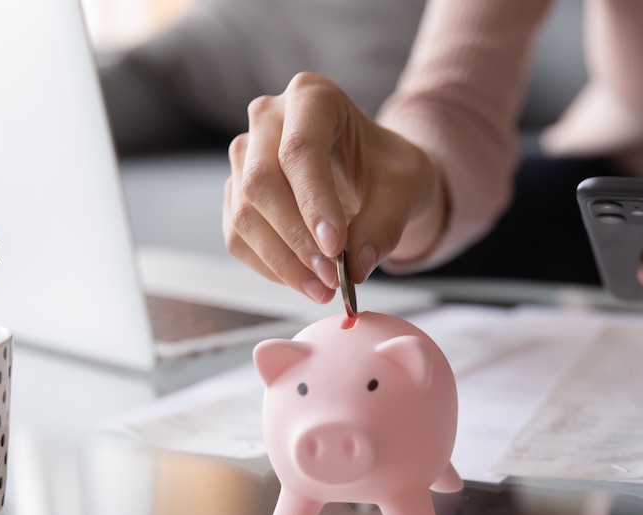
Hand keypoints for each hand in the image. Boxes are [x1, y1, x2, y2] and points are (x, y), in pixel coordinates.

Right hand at [223, 73, 445, 301]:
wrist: (375, 174)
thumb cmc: (389, 169)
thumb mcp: (406, 188)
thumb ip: (384, 224)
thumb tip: (355, 268)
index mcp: (312, 97)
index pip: (299, 151)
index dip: (313, 203)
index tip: (336, 249)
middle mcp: (268, 118)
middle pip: (261, 182)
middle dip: (297, 239)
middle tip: (333, 279)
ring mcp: (245, 155)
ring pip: (244, 214)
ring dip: (282, 261)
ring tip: (324, 289)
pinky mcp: (236, 193)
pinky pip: (238, 237)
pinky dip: (270, 267)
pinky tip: (305, 281)